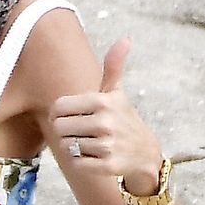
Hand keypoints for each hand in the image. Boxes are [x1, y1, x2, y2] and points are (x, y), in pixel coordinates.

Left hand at [49, 38, 165, 197]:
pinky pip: (76, 164)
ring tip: (92, 144)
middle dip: (66, 132)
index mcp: (102, 101)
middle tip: (83, 132)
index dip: (59, 114)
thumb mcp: (117, 93)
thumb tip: (125, 39)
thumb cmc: (123, 119)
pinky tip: (95, 157)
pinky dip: (81, 163)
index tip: (72, 116)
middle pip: (59, 128)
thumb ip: (113, 67)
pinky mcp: (107, 166)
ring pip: (66, 147)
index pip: (58, 107)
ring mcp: (106, 145)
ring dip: (75, 148)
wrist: (145, 153)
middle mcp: (104, 122)